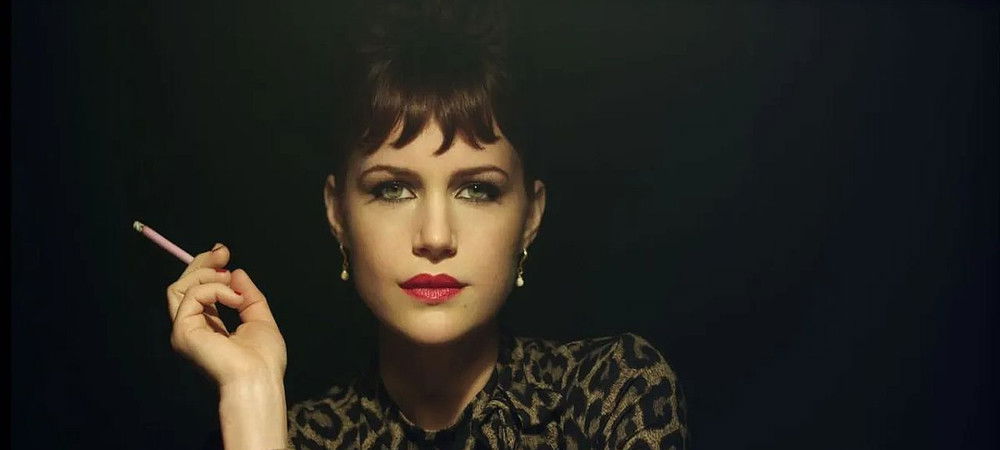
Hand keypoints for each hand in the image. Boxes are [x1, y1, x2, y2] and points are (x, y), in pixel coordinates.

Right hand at [166, 244, 286, 387]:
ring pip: (180, 287)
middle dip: (203, 263)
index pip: (197, 292)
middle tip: (223, 251)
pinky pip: (193, 295)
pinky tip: (235, 299)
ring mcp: (184, 330)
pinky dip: (216, 289)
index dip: (206, 269)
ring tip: (230, 280)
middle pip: (183, 286)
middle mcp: (191, 328)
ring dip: (207, 274)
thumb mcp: (259, 318)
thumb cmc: (263, 359)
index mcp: (208, 327)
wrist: (258, 378)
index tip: (224, 253)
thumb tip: (236, 272)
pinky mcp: (182, 331)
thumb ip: (247, 295)